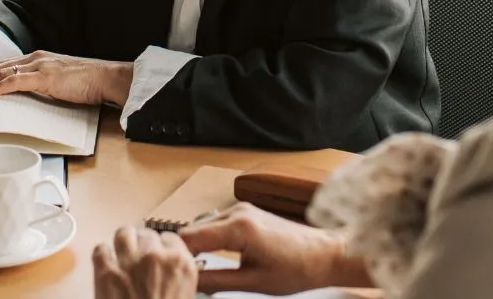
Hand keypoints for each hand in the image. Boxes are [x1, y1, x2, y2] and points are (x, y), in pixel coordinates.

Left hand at [0, 50, 131, 106]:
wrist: (106, 79)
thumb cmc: (86, 85)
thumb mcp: (58, 84)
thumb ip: (41, 87)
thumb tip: (26, 100)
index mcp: (36, 59)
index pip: (1, 67)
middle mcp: (33, 58)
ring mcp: (38, 65)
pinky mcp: (44, 76)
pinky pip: (12, 82)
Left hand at [93, 227, 196, 298]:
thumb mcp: (184, 295)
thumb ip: (177, 276)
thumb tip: (168, 269)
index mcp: (180, 263)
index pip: (170, 238)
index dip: (161, 246)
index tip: (158, 251)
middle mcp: (156, 256)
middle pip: (147, 234)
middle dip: (142, 245)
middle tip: (138, 257)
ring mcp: (130, 261)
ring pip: (123, 233)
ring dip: (123, 242)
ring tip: (121, 252)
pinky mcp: (106, 270)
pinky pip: (101, 248)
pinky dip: (103, 255)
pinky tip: (106, 264)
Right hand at [183, 203, 366, 294]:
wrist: (325, 254)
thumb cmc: (297, 269)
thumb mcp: (253, 282)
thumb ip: (216, 281)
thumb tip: (188, 282)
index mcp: (238, 227)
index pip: (189, 238)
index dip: (175, 255)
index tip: (167, 271)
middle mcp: (237, 211)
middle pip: (192, 230)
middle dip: (182, 251)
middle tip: (178, 274)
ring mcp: (241, 209)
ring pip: (202, 227)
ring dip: (195, 246)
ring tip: (192, 269)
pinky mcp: (246, 212)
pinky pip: (216, 224)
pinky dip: (208, 239)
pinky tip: (209, 257)